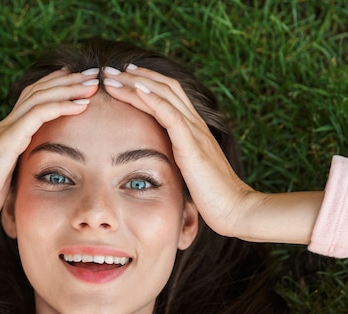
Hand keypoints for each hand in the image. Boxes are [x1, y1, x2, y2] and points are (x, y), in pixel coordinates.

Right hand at [0, 68, 99, 229]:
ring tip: (93, 83)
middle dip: (69, 80)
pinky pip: (39, 114)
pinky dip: (62, 106)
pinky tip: (81, 104)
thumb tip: (43, 175)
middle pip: (40, 90)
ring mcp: (7, 129)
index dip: (55, 85)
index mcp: (8, 132)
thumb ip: (24, 167)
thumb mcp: (11, 177)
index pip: (33, 98)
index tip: (78, 79)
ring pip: (41, 96)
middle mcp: (8, 125)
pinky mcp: (9, 138)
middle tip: (93, 73)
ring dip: (69, 88)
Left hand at [102, 65, 322, 243]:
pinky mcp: (191, 144)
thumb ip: (179, 162)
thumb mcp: (190, 174)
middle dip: (137, 76)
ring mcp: (195, 131)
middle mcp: (196, 124)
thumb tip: (161, 166)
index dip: (148, 83)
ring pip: (164, 94)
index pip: (170, 96)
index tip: (125, 77)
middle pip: (166, 87)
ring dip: (136, 83)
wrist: (235, 209)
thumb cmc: (213, 198)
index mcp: (195, 130)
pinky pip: (169, 113)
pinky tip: (134, 90)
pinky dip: (151, 99)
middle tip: (112, 70)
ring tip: (112, 76)